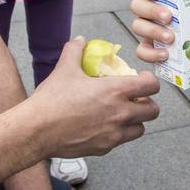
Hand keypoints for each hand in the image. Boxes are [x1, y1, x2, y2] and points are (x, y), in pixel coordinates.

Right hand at [27, 38, 159, 158]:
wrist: (37, 130)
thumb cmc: (52, 99)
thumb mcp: (64, 69)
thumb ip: (75, 51)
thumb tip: (80, 40)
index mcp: (115, 91)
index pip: (151, 86)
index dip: (150, 81)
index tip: (142, 79)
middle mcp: (120, 114)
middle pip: (153, 111)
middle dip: (148, 103)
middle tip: (136, 99)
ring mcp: (114, 134)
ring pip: (140, 129)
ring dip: (136, 121)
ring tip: (123, 114)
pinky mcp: (104, 148)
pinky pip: (120, 141)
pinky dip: (118, 134)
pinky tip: (104, 126)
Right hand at [128, 0, 172, 62]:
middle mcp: (146, 11)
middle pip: (136, 6)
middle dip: (152, 10)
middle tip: (168, 17)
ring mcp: (146, 29)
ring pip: (137, 26)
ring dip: (153, 31)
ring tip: (170, 37)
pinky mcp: (149, 48)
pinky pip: (142, 51)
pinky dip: (151, 53)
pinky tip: (165, 54)